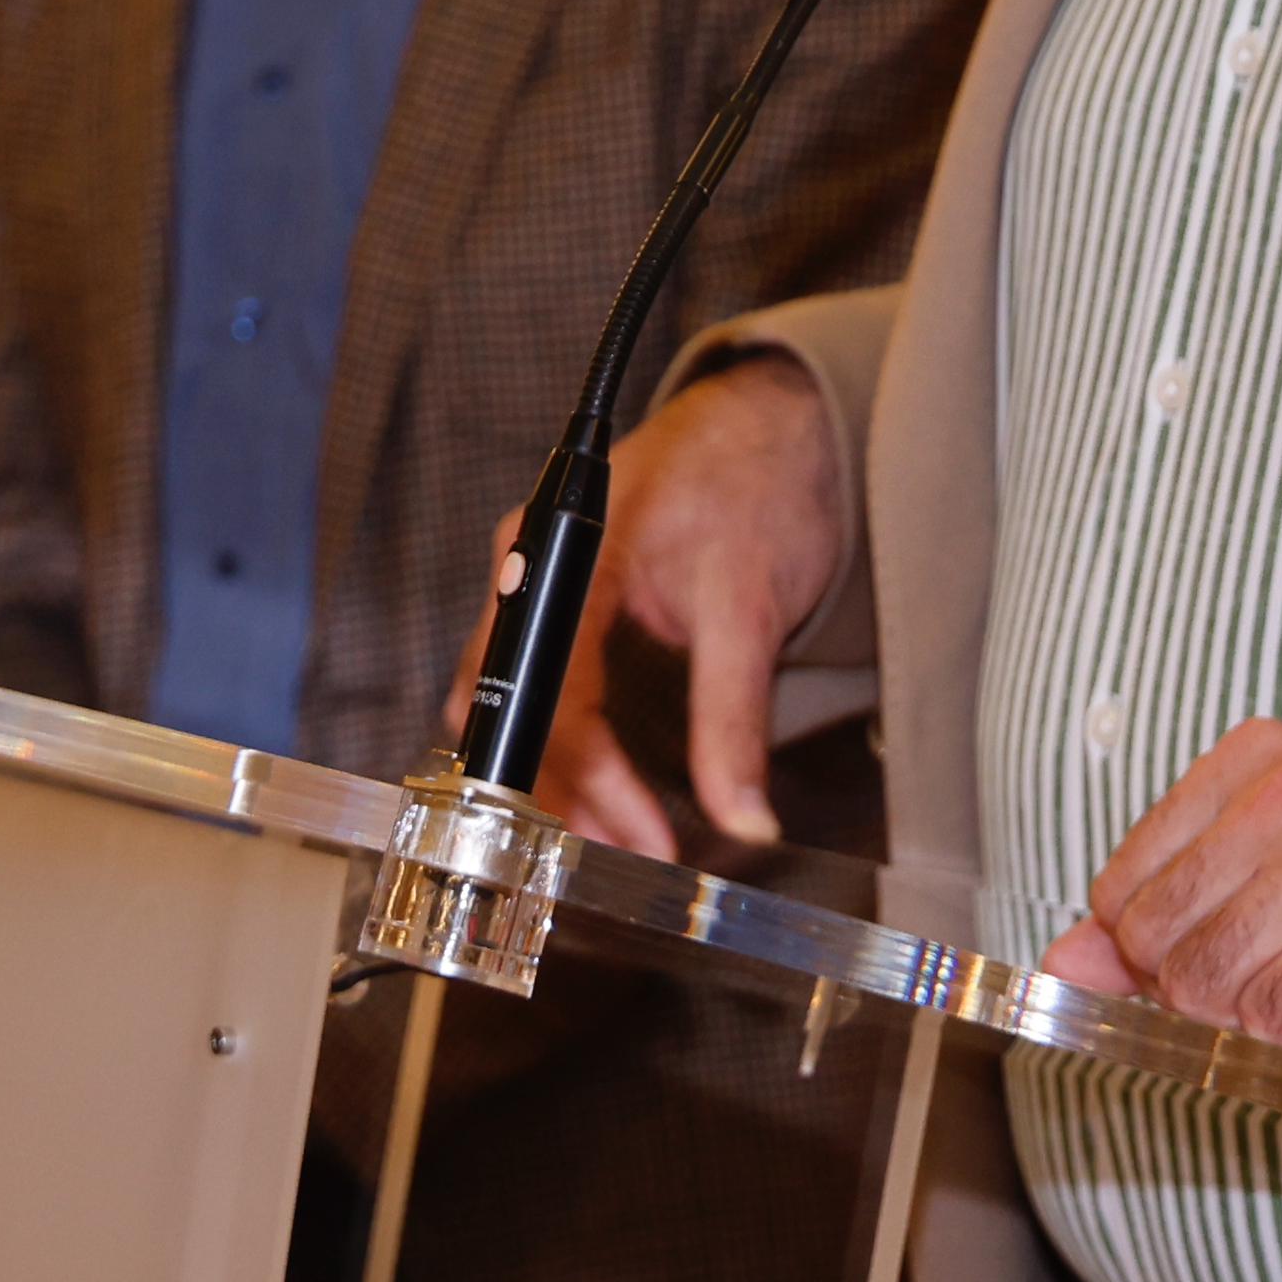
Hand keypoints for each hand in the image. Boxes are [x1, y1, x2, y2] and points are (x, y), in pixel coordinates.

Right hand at [446, 354, 849, 858]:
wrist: (769, 425)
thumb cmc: (755, 481)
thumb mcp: (753, 603)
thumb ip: (736, 719)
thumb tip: (745, 817)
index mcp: (570, 549)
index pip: (554, 689)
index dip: (591, 776)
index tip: (643, 837)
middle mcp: (532, 563)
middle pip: (513, 707)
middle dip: (560, 792)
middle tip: (620, 856)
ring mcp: (536, 584)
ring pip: (516, 707)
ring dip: (557, 780)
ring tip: (617, 839)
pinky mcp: (559, 607)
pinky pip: (537, 691)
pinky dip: (565, 749)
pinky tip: (603, 792)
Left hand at [1038, 720, 1281, 1065]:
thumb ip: (1165, 908)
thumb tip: (1059, 964)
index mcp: (1262, 754)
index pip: (1125, 885)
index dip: (1158, 952)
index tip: (1224, 956)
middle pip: (1160, 943)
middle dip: (1208, 993)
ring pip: (1213, 987)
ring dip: (1269, 1020)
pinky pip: (1279, 1020)